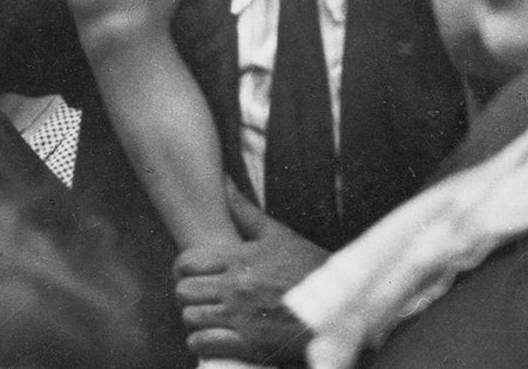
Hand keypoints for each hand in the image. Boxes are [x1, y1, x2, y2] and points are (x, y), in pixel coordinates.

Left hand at [175, 191, 324, 363]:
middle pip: (183, 291)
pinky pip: (202, 343)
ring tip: (209, 319)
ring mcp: (242, 316)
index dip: (183, 271)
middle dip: (189, 295)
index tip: (193, 277)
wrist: (344, 310)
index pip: (186, 263)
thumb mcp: (279, 236)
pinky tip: (214, 339)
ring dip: (195, 320)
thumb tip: (223, 181)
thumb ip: (245, 211)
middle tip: (202, 299)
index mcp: (240, 259)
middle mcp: (236, 286)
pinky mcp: (250, 345)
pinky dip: (201, 343)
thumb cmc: (312, 271)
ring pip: (190, 317)